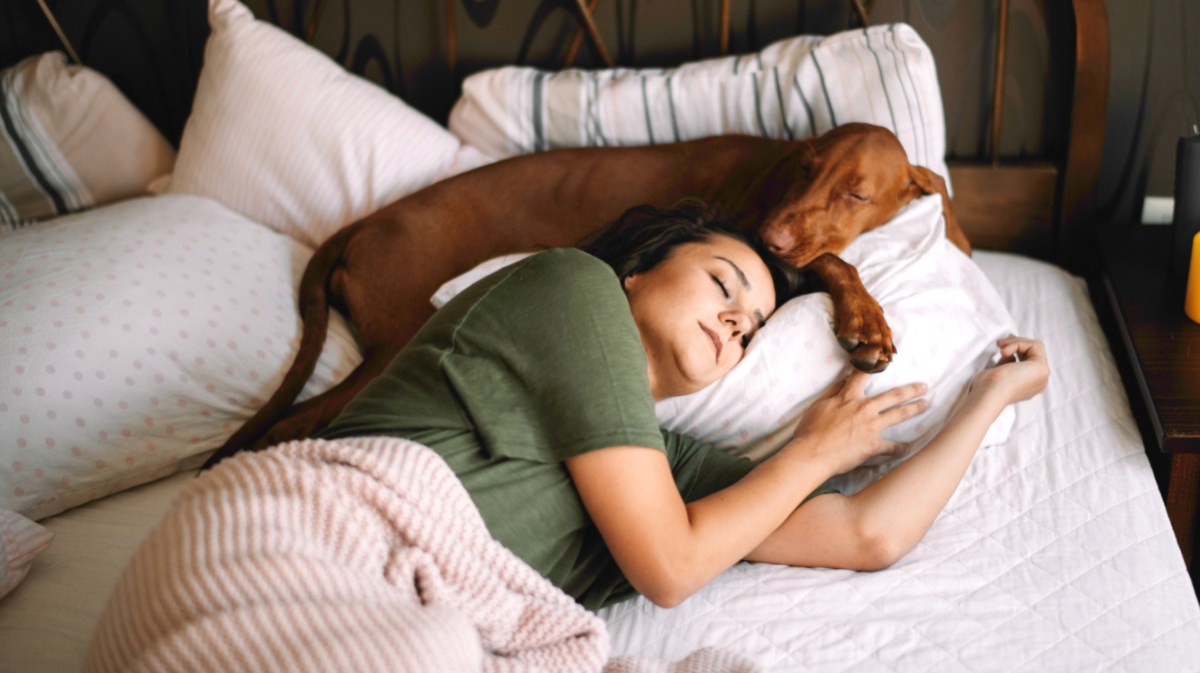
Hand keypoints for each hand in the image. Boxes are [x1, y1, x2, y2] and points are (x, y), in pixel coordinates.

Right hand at [785, 370, 928, 474]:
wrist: (812, 454)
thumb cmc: (810, 430)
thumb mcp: (818, 406)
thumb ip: (833, 393)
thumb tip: (843, 381)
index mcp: (849, 397)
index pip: (862, 376)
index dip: (873, 366)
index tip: (885, 358)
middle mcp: (865, 409)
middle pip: (893, 395)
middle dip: (911, 390)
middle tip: (924, 387)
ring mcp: (871, 427)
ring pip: (899, 415)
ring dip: (915, 409)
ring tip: (926, 404)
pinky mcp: (873, 446)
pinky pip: (892, 447)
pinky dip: (901, 448)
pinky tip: (908, 448)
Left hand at [970, 336, 1049, 404]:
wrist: (989, 394)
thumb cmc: (987, 387)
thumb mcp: (998, 372)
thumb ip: (1007, 363)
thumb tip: (1010, 353)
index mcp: (1030, 385)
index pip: (1029, 359)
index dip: (1017, 347)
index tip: (1002, 343)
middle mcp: (1039, 381)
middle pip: (1034, 352)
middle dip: (1016, 343)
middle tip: (999, 343)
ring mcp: (1042, 376)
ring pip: (1036, 347)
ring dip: (1015, 342)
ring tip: (1000, 347)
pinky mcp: (1041, 369)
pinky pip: (1034, 346)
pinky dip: (1017, 344)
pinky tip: (1004, 351)